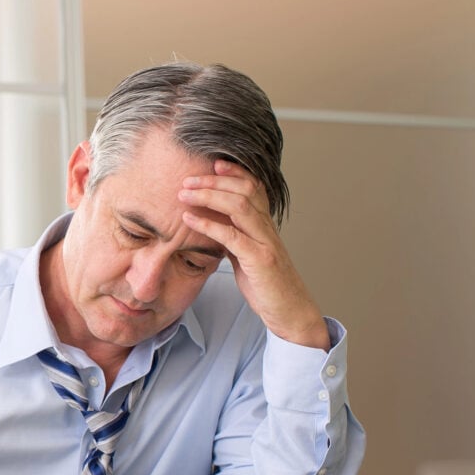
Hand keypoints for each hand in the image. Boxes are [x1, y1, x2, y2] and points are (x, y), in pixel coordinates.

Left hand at [178, 159, 329, 349]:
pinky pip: (232, 236)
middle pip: (244, 190)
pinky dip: (208, 224)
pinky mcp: (259, 260)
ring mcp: (265, 242)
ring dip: (208, 196)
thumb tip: (212, 224)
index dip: (235, 172)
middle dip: (214, 181)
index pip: (253, 187)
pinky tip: (189, 219)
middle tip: (187, 179)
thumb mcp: (246, 255)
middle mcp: (267, 228)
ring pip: (239, 206)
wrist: (289, 312)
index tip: (213, 163)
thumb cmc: (266, 285)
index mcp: (265, 224)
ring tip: (184, 194)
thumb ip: (233, 237)